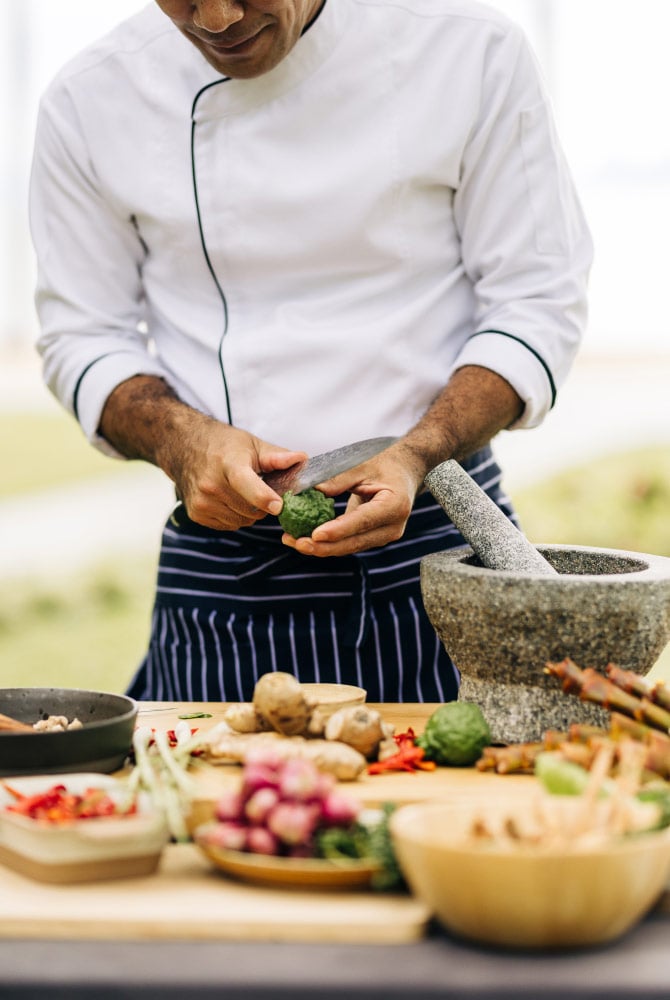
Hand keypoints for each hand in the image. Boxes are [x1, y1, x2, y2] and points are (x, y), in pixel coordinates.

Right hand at [172, 418, 306, 530]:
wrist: (184, 447)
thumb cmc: (223, 445)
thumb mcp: (251, 444)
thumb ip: (277, 456)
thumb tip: (302, 460)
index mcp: (228, 464)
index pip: (247, 485)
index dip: (264, 498)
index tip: (278, 505)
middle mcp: (211, 485)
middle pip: (252, 509)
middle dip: (263, 503)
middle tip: (261, 487)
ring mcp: (202, 502)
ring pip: (243, 520)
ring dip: (250, 511)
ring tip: (242, 491)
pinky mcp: (197, 513)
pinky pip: (230, 524)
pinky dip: (236, 516)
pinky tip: (230, 498)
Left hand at [280, 442, 424, 556]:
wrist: (404, 471)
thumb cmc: (384, 464)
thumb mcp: (361, 466)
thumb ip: (338, 479)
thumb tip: (310, 489)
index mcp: (394, 505)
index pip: (362, 521)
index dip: (338, 530)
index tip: (315, 535)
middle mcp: (393, 526)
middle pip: (354, 542)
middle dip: (324, 546)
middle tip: (296, 542)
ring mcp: (385, 535)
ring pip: (350, 547)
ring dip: (322, 547)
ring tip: (294, 541)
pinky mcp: (374, 538)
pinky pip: (349, 543)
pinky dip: (328, 543)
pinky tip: (306, 540)